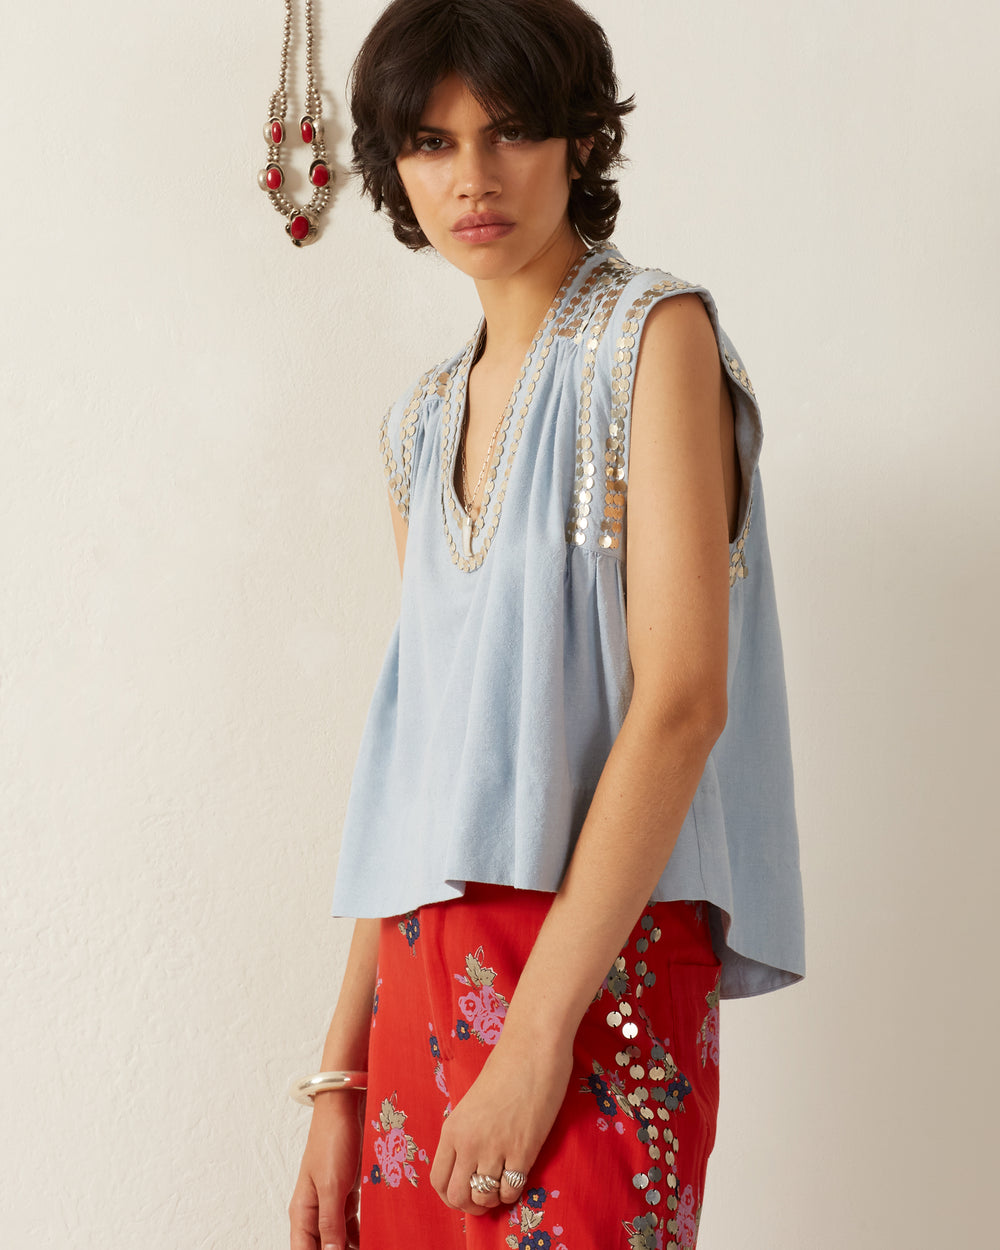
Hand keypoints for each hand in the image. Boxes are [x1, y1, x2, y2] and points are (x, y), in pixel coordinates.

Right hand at [289, 1094, 364, 1249]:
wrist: (345, 1106)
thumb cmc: (331, 1139)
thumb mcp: (331, 1185)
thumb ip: (329, 1224)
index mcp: (302, 1211)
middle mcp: (314, 1210)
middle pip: (322, 1247)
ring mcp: (330, 1201)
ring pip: (338, 1239)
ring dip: (353, 1247)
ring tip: (374, 1248)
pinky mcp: (346, 1192)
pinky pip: (351, 1224)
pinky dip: (361, 1234)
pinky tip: (374, 1239)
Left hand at [429, 1034, 572, 1215]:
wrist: (532, 1049)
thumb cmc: (505, 1069)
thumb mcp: (472, 1103)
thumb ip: (466, 1132)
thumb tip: (469, 1163)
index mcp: (452, 1128)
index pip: (438, 1181)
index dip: (451, 1196)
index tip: (466, 1193)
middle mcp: (468, 1142)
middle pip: (458, 1196)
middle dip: (471, 1205)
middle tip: (486, 1197)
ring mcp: (494, 1147)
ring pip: (484, 1197)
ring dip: (493, 1199)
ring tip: (502, 1185)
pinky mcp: (522, 1150)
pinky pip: (510, 1190)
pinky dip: (513, 1192)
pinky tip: (518, 1176)